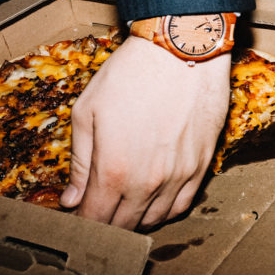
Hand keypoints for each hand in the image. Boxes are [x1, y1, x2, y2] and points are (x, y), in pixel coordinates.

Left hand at [60, 36, 229, 228]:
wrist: (184, 50)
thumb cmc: (133, 74)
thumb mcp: (88, 111)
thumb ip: (79, 161)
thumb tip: (72, 198)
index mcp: (113, 170)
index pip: (93, 218)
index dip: (81, 218)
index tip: (79, 209)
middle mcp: (147, 181)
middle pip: (124, 224)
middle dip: (106, 221)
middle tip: (99, 204)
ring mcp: (179, 175)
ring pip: (155, 219)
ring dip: (137, 217)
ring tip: (126, 201)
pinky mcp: (203, 164)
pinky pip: (184, 203)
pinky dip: (167, 208)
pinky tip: (156, 197)